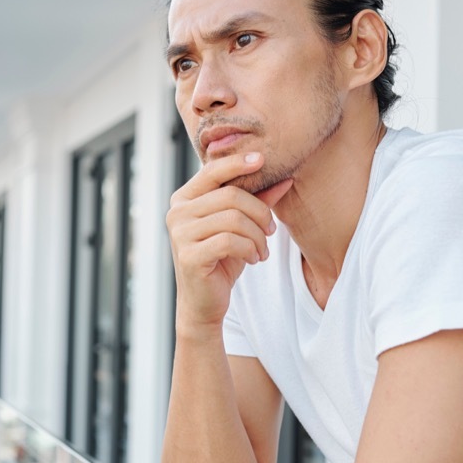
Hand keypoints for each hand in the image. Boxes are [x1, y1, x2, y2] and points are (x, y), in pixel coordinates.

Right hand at [166, 152, 291, 330]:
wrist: (204, 302)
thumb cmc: (221, 259)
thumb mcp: (241, 226)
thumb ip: (257, 200)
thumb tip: (286, 177)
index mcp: (184, 199)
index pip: (212, 171)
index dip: (238, 163)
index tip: (263, 159)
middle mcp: (177, 213)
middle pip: (230, 197)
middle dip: (260, 212)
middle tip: (271, 230)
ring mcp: (179, 234)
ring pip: (234, 220)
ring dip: (257, 236)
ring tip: (262, 250)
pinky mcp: (189, 256)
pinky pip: (230, 242)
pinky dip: (250, 249)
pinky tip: (254, 259)